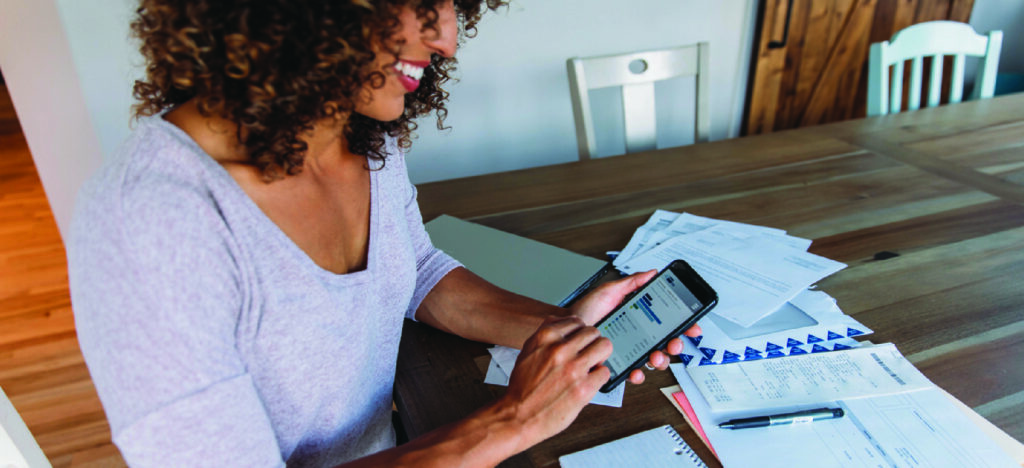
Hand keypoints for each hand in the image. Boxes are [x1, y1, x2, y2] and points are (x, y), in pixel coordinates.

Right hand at [498, 316, 611, 451]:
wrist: (518, 416)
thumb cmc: (522, 387)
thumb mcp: (527, 351)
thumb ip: (546, 335)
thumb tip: (564, 324)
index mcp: (545, 337)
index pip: (577, 321)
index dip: (579, 333)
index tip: (579, 343)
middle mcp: (560, 349)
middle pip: (594, 332)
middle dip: (592, 344)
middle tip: (587, 355)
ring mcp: (574, 368)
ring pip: (605, 346)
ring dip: (600, 357)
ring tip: (591, 366)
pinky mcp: (584, 388)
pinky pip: (604, 372)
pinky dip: (598, 378)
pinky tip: (588, 383)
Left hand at [567, 270, 701, 384]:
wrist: (567, 328)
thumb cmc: (586, 310)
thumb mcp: (609, 291)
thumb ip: (631, 283)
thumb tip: (652, 273)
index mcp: (640, 318)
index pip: (668, 323)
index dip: (683, 326)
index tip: (692, 326)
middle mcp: (638, 336)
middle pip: (666, 344)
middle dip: (675, 345)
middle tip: (673, 343)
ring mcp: (630, 351)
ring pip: (654, 360)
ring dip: (661, 360)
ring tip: (655, 356)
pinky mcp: (618, 364)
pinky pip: (634, 373)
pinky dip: (638, 374)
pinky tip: (636, 370)